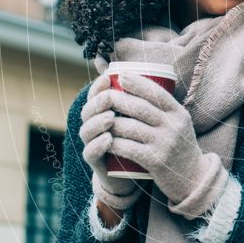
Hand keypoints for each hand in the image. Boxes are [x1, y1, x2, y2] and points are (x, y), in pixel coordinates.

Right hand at [79, 73, 144, 210]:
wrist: (137, 172)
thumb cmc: (142, 140)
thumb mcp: (145, 118)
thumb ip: (146, 98)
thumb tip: (157, 70)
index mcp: (104, 112)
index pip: (95, 95)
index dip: (98, 86)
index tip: (107, 78)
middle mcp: (94, 126)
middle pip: (88, 110)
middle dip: (97, 102)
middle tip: (110, 97)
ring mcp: (93, 144)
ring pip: (86, 130)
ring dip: (97, 122)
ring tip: (111, 117)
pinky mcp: (96, 162)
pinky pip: (91, 153)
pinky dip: (98, 145)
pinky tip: (108, 139)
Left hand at [88, 73, 229, 218]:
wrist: (194, 178)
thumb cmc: (182, 147)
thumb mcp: (181, 124)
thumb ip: (165, 109)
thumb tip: (142, 86)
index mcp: (179, 114)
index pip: (156, 93)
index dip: (137, 83)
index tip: (120, 76)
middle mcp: (173, 126)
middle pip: (140, 107)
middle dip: (118, 99)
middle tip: (104, 95)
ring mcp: (164, 144)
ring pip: (130, 127)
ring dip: (111, 122)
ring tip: (100, 117)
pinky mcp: (155, 161)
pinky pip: (128, 148)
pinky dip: (114, 143)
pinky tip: (104, 139)